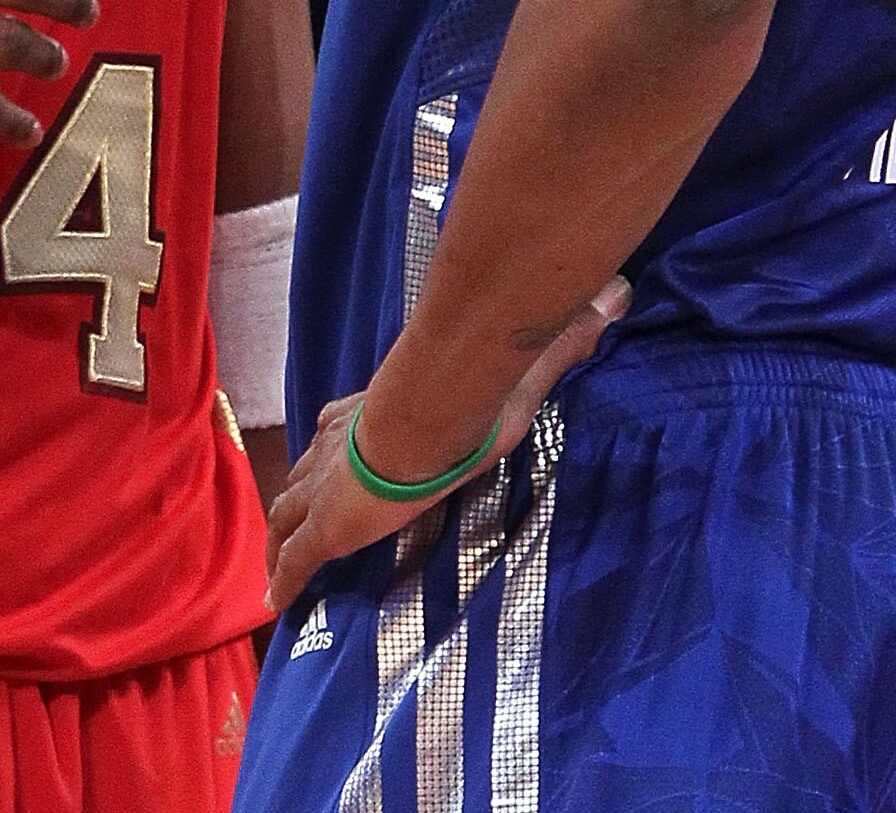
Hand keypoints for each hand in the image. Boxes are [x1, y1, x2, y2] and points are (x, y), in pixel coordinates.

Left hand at [263, 279, 626, 610]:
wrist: (427, 420)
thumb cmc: (466, 396)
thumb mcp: (515, 368)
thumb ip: (561, 338)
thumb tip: (614, 293)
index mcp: (369, 410)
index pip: (339, 424)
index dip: (332, 440)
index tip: (330, 450)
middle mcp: (337, 446)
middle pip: (305, 470)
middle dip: (300, 491)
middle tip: (294, 516)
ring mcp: (326, 488)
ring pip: (288, 513)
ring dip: (282, 535)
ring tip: (280, 562)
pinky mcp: (326, 528)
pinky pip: (296, 560)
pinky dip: (286, 578)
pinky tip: (281, 601)